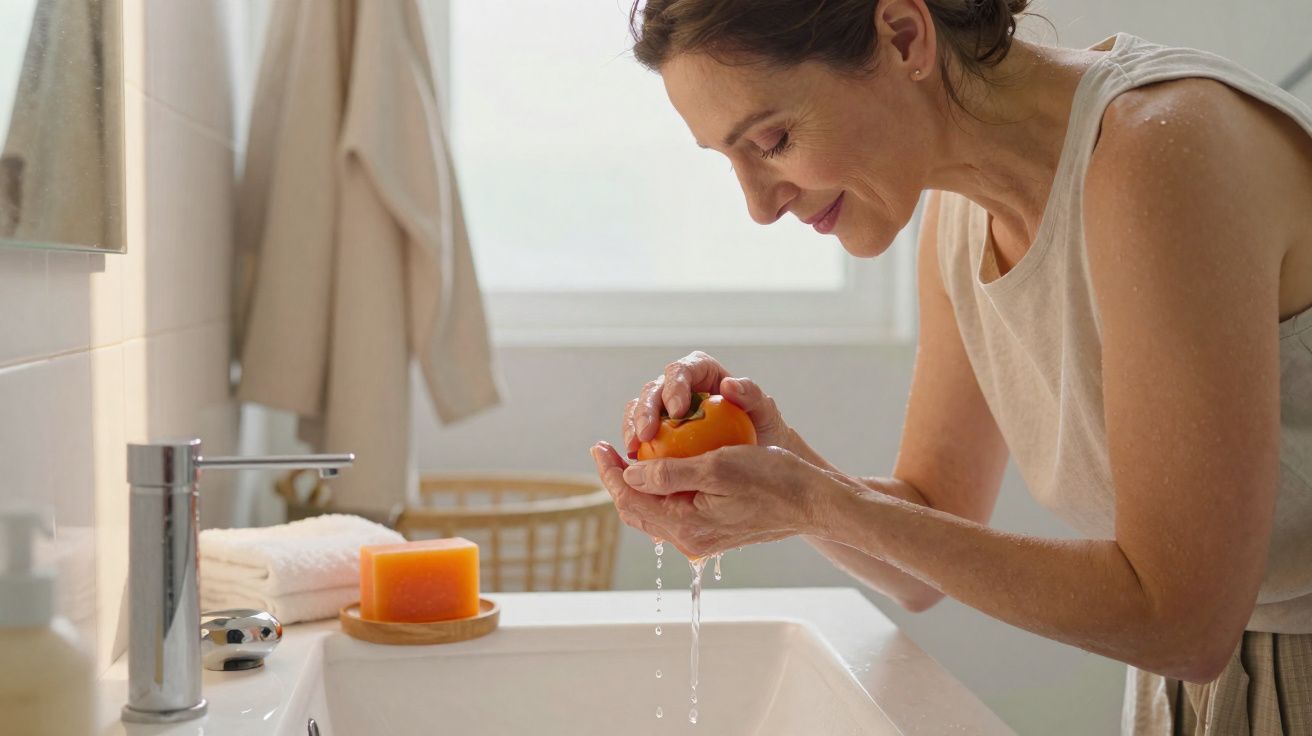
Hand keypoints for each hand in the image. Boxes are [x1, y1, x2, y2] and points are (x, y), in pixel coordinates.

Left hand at [589, 440, 839, 558]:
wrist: (812, 502)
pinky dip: (661, 491)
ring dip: (637, 486)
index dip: (609, 472)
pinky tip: (664, 469)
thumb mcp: (717, 466)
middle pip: (635, 512)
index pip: (630, 500)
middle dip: (617, 481)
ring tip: (630, 457)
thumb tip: (630, 474)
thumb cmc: (771, 478)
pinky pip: (674, 512)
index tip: (599, 445)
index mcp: (685, 526)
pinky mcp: (714, 532)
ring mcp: (701, 538)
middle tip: (607, 450)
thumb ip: (669, 473)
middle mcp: (689, 539)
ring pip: (653, 514)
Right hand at [622, 351, 790, 458]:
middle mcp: (679, 386)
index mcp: (702, 372)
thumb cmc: (763, 429)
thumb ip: (751, 395)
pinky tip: (634, 462)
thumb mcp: (765, 412)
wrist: (758, 457)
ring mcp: (665, 409)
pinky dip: (635, 445)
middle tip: (647, 434)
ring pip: (639, 409)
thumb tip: (729, 384)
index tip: (676, 411)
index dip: (673, 387)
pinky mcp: (658, 432)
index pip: (681, 371)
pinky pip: (639, 433)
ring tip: (635, 449)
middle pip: (654, 389)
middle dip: (646, 410)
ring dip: (633, 427)